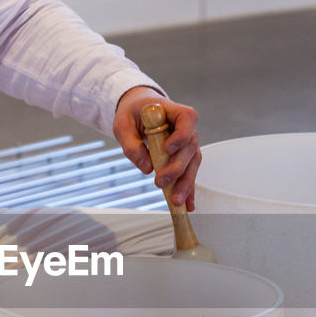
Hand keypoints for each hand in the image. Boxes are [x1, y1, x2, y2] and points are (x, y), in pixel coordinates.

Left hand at [113, 86, 200, 210]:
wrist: (139, 111)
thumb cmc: (132, 114)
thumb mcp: (123, 125)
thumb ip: (132, 145)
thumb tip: (146, 168)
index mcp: (173, 111)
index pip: (187, 119)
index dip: (181, 134)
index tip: (168, 148)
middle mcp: (185, 128)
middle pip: (190, 147)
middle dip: (177, 167)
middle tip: (161, 182)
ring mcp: (186, 144)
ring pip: (192, 163)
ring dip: (185, 183)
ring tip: (176, 201)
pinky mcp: (184, 158)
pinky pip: (188, 173)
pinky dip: (188, 189)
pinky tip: (187, 205)